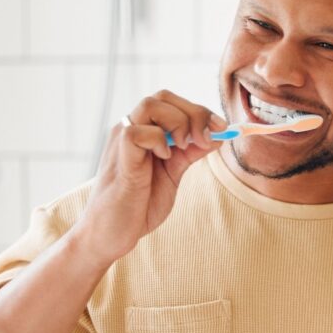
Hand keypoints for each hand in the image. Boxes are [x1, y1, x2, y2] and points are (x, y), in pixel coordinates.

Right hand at [74, 90, 227, 265]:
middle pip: (162, 97)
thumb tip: (217, 135)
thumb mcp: (173, 174)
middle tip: (207, 138)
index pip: (171, 102)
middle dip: (194, 113)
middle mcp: (130, 130)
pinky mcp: (119, 158)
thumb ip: (190, 153)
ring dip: (178, 122)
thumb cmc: (138, 205)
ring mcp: (122, 142)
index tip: (222, 128)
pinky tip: (165, 159)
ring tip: (185, 147)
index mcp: (144, 131)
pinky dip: (158, 140)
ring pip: (149, 105)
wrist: (111, 235)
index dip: (200, 110)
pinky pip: (136, 132)